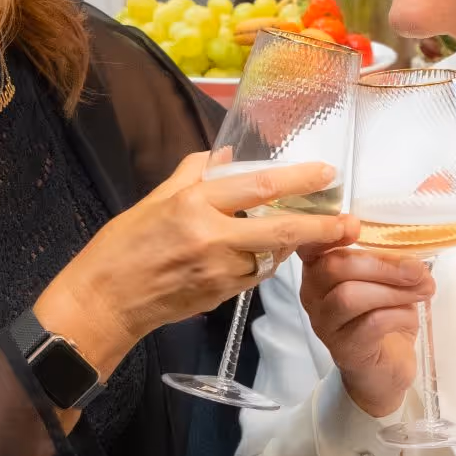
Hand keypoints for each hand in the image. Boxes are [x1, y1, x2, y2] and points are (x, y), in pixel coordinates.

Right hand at [35, 153, 351, 376]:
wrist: (104, 302)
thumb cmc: (121, 248)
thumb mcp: (153, 200)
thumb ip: (192, 174)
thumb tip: (223, 153)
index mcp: (193, 204)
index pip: (257, 186)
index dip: (297, 179)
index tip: (327, 173)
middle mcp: (211, 237)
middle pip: (280, 229)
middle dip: (321, 227)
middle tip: (350, 223)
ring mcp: (218, 271)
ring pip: (270, 256)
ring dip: (292, 247)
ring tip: (314, 237)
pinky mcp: (220, 296)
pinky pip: (253, 275)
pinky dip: (264, 263)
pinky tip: (266, 255)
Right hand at [297, 240, 433, 417]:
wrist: (384, 372)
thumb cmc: (383, 320)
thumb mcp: (386, 279)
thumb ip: (391, 255)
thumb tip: (423, 221)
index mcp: (318, 270)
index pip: (311, 245)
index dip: (329, 231)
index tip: (356, 225)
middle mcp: (313, 295)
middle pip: (335, 267)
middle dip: (382, 264)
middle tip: (417, 270)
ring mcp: (325, 324)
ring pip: (350, 296)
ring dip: (393, 289)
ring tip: (424, 290)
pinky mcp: (344, 349)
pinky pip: (370, 323)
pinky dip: (398, 314)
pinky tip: (412, 315)